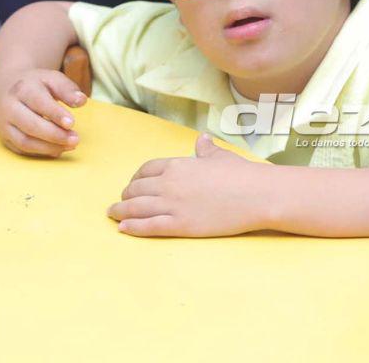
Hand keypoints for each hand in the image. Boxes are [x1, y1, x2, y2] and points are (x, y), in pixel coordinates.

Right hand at [0, 69, 86, 156]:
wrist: (7, 88)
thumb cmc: (35, 84)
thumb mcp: (52, 79)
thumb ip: (67, 89)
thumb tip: (81, 101)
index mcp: (22, 88)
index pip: (38, 102)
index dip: (55, 114)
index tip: (72, 123)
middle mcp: (9, 107)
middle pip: (30, 125)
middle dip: (55, 135)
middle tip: (75, 139)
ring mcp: (4, 124)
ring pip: (25, 141)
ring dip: (49, 147)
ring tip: (70, 145)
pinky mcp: (5, 138)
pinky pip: (22, 150)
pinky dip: (41, 153)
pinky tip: (57, 149)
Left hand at [108, 134, 267, 236]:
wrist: (255, 195)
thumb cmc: (241, 175)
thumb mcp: (220, 158)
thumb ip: (206, 150)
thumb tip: (202, 139)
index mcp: (178, 165)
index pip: (146, 170)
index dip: (136, 178)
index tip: (132, 184)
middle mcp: (170, 184)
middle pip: (137, 189)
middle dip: (126, 195)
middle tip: (120, 201)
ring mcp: (173, 205)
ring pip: (137, 208)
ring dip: (121, 211)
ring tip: (112, 214)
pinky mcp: (180, 225)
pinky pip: (149, 226)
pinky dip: (133, 227)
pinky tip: (123, 228)